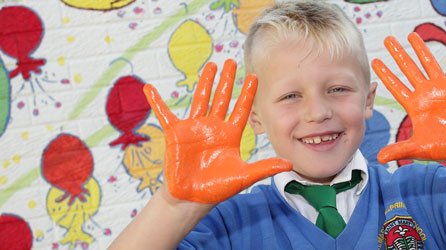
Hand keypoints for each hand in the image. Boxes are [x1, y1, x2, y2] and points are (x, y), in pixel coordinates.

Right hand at [144, 60, 291, 203]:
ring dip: (205, 82)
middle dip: (227, 80)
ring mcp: (194, 128)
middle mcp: (213, 127)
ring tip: (210, 66)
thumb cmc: (217, 188)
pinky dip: (157, 102)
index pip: (241, 109)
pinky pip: (164, 114)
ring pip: (201, 99)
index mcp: (230, 135)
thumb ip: (264, 167)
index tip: (253, 76)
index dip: (247, 93)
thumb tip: (289, 164)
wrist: (192, 198)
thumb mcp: (243, 176)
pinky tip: (149, 88)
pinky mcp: (176, 134)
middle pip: (222, 98)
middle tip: (230, 62)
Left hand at [372, 33, 445, 162]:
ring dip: (422, 49)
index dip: (386, 74)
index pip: (397, 86)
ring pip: (430, 63)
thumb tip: (379, 159)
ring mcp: (444, 88)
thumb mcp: (419, 149)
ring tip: (412, 35)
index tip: (376, 61)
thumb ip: (399, 150)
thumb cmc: (444, 147)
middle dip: (398, 55)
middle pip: (409, 69)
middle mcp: (427, 93)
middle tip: (388, 39)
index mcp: (415, 105)